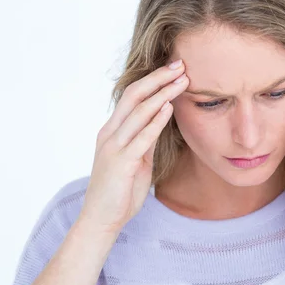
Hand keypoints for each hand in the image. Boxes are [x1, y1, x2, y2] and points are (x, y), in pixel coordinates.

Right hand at [78, 60, 188, 233]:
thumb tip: (161, 122)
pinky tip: (169, 108)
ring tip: (182, 81)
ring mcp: (114, 147)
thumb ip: (146, 140)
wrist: (102, 220)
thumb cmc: (120, 191)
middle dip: (158, 78)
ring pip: (138, 111)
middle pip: (134, 95)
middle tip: (180, 65)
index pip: (133, 96)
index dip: (153, 80)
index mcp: (113, 131)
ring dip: (162, 94)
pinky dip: (156, 120)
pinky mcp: (120, 162)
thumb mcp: (137, 160)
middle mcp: (110, 133)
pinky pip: (141, 137)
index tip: (174, 69)